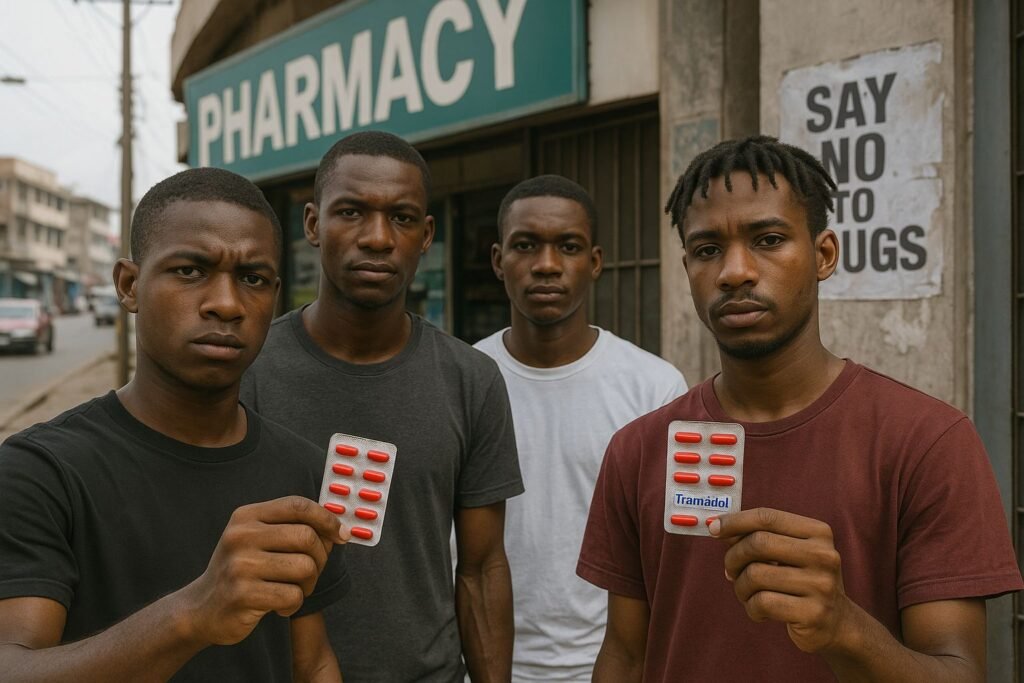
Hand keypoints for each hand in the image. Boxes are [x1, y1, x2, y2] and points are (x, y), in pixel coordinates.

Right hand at [182, 496, 348, 645]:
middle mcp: (241, 536)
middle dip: (320, 558)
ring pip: (305, 568)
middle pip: (307, 537)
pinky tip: (279, 606)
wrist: (200, 609)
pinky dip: (294, 604)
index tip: (341, 534)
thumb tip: (338, 529)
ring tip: (293, 590)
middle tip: (311, 573)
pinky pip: (293, 596)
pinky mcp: (243, 595)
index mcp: (246, 517)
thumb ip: (291, 528)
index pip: (298, 505)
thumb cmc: (241, 572)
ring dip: (308, 585)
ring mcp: (240, 566)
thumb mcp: (257, 540)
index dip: (326, 518)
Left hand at [709, 507, 852, 653]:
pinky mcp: (813, 613)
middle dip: (734, 557)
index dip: (735, 521)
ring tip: (746, 593)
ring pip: (756, 575)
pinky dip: (751, 608)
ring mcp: (821, 585)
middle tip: (730, 570)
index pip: (767, 517)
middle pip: (758, 543)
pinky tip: (760, 611)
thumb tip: (717, 526)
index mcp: (818, 532)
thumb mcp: (787, 553)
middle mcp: (824, 555)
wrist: (837, 623)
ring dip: (740, 586)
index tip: (713, 528)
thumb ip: (757, 538)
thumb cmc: (801, 580)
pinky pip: (762, 603)